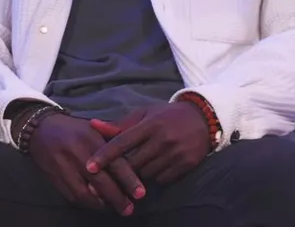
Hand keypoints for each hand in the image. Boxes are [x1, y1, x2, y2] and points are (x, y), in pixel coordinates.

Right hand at [27, 113, 145, 215]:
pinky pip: (72, 196)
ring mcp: (64, 167)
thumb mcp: (95, 128)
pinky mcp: (55, 178)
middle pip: (100, 181)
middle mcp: (78, 153)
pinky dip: (87, 203)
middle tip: (130, 209)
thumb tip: (136, 154)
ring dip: (101, 204)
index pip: (114, 162)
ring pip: (85, 193)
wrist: (42, 129)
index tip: (141, 193)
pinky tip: (98, 205)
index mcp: (91, 139)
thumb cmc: (75, 129)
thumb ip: (114, 141)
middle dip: (117, 198)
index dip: (128, 179)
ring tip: (115, 209)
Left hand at [87, 102, 210, 184]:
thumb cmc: (168, 116)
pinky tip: (159, 166)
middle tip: (117, 170)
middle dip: (123, 169)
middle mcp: (163, 139)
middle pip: (133, 163)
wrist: (205, 118)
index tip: (89, 167)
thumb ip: (120, 124)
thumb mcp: (146, 114)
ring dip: (140, 173)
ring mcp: (176, 152)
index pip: (122, 142)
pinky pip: (162, 179)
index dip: (104, 156)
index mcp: (150, 124)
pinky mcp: (186, 164)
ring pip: (146, 174)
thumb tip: (93, 125)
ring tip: (143, 164)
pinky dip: (156, 176)